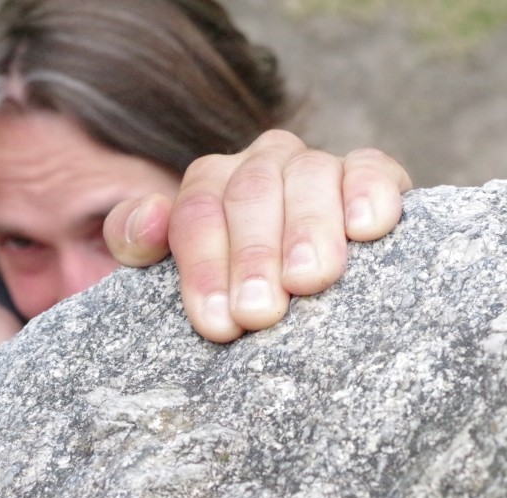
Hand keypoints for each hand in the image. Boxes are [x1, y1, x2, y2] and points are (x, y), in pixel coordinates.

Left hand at [105, 130, 411, 342]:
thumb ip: (135, 238)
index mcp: (210, 182)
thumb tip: (148, 220)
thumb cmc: (228, 288)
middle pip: (250, 194)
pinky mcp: (370, 176)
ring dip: (307, 229)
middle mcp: (261, 164)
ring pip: (308, 177)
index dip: (203, 266)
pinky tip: (366, 228)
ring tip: (309, 280)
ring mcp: (314, 167)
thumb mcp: (166, 267)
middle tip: (259, 313)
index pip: (197, 213)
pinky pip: (371, 169)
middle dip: (252, 256)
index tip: (217, 323)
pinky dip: (369, 192)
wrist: (287, 283)